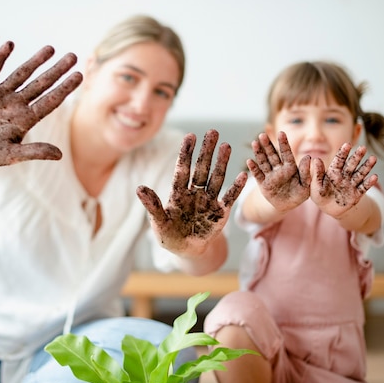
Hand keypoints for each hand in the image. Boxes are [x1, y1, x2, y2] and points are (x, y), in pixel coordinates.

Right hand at [0, 42, 82, 165]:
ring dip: (36, 61)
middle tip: (73, 57)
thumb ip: (34, 152)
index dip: (64, 89)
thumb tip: (59, 155)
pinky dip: (1, 57)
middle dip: (57, 70)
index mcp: (26, 119)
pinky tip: (10, 44)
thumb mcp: (11, 155)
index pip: (50, 101)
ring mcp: (1, 93)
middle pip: (41, 84)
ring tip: (51, 48)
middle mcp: (17, 103)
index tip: (78, 76)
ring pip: (22, 73)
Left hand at [136, 129, 246, 256]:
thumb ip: (152, 205)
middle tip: (212, 131)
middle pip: (201, 168)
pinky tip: (243, 174)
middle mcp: (194, 192)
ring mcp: (208, 200)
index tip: (190, 136)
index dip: (186, 153)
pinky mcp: (220, 212)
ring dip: (221, 163)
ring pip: (216, 178)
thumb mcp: (159, 222)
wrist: (186, 251)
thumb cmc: (169, 235)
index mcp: (178, 193)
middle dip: (206, 151)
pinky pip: (229, 197)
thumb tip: (139, 188)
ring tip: (226, 146)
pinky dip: (236, 187)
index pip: (182, 169)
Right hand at [247, 131, 309, 212]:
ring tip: (255, 143)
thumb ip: (306, 172)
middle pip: (272, 155)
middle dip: (267, 145)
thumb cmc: (299, 195)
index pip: (286, 153)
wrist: (287, 206)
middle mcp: (279, 169)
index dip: (283, 143)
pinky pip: (258, 175)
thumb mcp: (306, 185)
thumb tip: (308, 157)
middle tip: (262, 135)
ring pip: (264, 162)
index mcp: (290, 168)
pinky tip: (249, 161)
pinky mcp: (263, 183)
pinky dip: (254, 168)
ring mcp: (270, 175)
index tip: (281, 133)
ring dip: (259, 153)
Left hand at [310, 143, 377, 217]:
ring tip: (373, 158)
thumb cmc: (319, 195)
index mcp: (333, 172)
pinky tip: (375, 176)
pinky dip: (369, 183)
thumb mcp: (315, 186)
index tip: (347, 144)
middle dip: (357, 156)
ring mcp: (351, 184)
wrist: (328, 208)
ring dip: (367, 166)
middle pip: (352, 165)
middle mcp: (344, 176)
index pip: (339, 161)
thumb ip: (317, 174)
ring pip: (360, 173)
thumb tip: (316, 159)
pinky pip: (363, 187)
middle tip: (363, 147)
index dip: (343, 153)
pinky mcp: (357, 194)